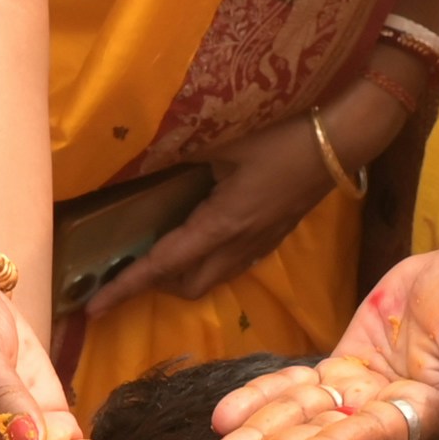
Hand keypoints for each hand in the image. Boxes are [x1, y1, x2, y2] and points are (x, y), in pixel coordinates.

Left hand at [88, 100, 350, 326]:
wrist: (343, 137)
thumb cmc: (284, 133)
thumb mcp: (224, 140)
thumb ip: (182, 155)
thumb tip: (142, 162)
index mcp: (222, 223)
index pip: (163, 263)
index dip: (126, 286)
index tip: (94, 307)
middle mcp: (240, 244)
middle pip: (187, 285)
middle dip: (155, 284)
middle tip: (129, 263)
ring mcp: (261, 243)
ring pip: (212, 279)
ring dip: (183, 274)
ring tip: (161, 249)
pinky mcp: (274, 236)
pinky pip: (232, 264)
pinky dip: (208, 261)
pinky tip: (203, 233)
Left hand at [206, 219, 438, 439]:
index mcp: (423, 421)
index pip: (369, 438)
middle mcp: (386, 418)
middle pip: (323, 437)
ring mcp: (359, 396)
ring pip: (301, 417)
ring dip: (259, 434)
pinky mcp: (340, 372)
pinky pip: (295, 387)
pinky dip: (261, 398)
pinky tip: (224, 416)